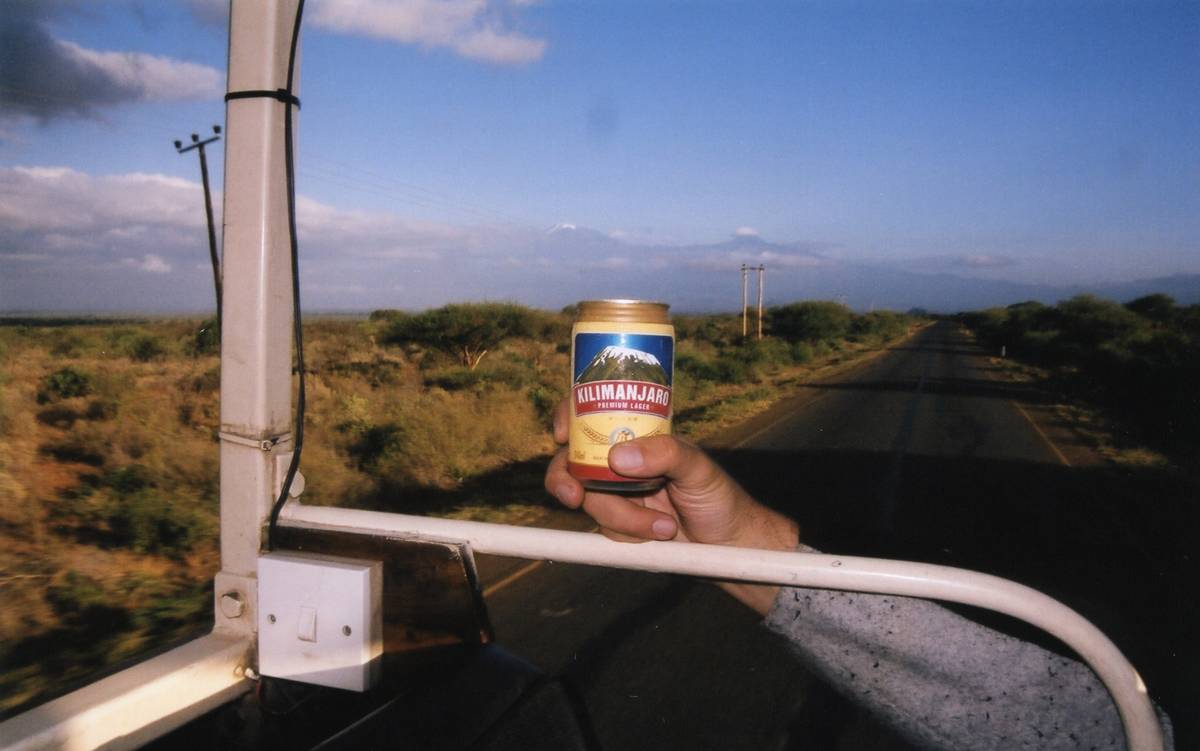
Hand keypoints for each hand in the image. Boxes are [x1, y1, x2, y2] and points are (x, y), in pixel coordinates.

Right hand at [545, 401, 798, 612]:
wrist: (726, 545)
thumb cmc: (717, 495)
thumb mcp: (698, 467)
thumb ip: (664, 453)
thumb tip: (619, 456)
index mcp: (637, 435)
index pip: (593, 415)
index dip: (569, 418)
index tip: (563, 434)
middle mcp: (620, 462)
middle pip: (571, 463)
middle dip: (565, 480)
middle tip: (574, 497)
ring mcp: (616, 494)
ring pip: (590, 502)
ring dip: (623, 518)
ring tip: (664, 526)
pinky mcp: (618, 526)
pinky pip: (603, 530)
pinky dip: (628, 535)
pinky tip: (657, 534)